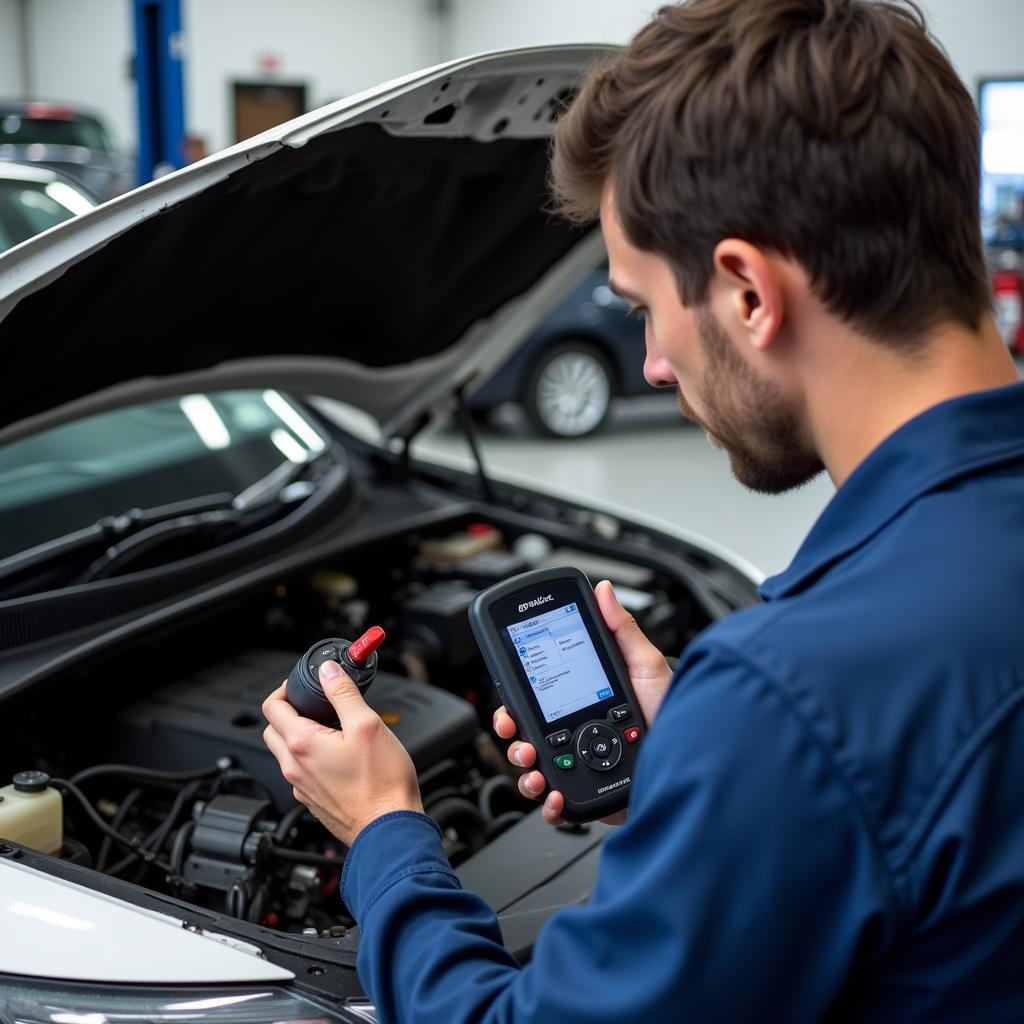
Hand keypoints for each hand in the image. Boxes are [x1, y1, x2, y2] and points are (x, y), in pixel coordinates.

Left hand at [262, 661, 422, 846]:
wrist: (388, 828)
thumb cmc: (382, 783)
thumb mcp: (367, 724)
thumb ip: (343, 693)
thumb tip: (328, 671)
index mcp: (302, 744)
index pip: (272, 707)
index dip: (284, 689)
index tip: (301, 685)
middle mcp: (294, 768)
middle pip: (273, 730)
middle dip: (286, 711)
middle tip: (311, 704)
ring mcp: (301, 787)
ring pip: (285, 753)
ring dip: (296, 735)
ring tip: (327, 727)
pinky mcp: (313, 801)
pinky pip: (300, 772)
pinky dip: (309, 757)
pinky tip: (336, 756)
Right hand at [494, 579, 672, 826]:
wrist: (694, 768)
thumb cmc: (675, 716)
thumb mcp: (647, 667)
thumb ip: (622, 629)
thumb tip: (604, 591)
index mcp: (586, 701)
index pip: (541, 695)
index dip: (519, 696)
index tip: (511, 696)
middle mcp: (579, 734)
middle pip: (528, 732)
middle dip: (513, 731)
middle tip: (516, 730)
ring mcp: (582, 766)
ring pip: (534, 770)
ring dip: (525, 770)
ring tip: (536, 768)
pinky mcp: (590, 796)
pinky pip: (557, 806)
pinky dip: (549, 805)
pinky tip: (555, 795)